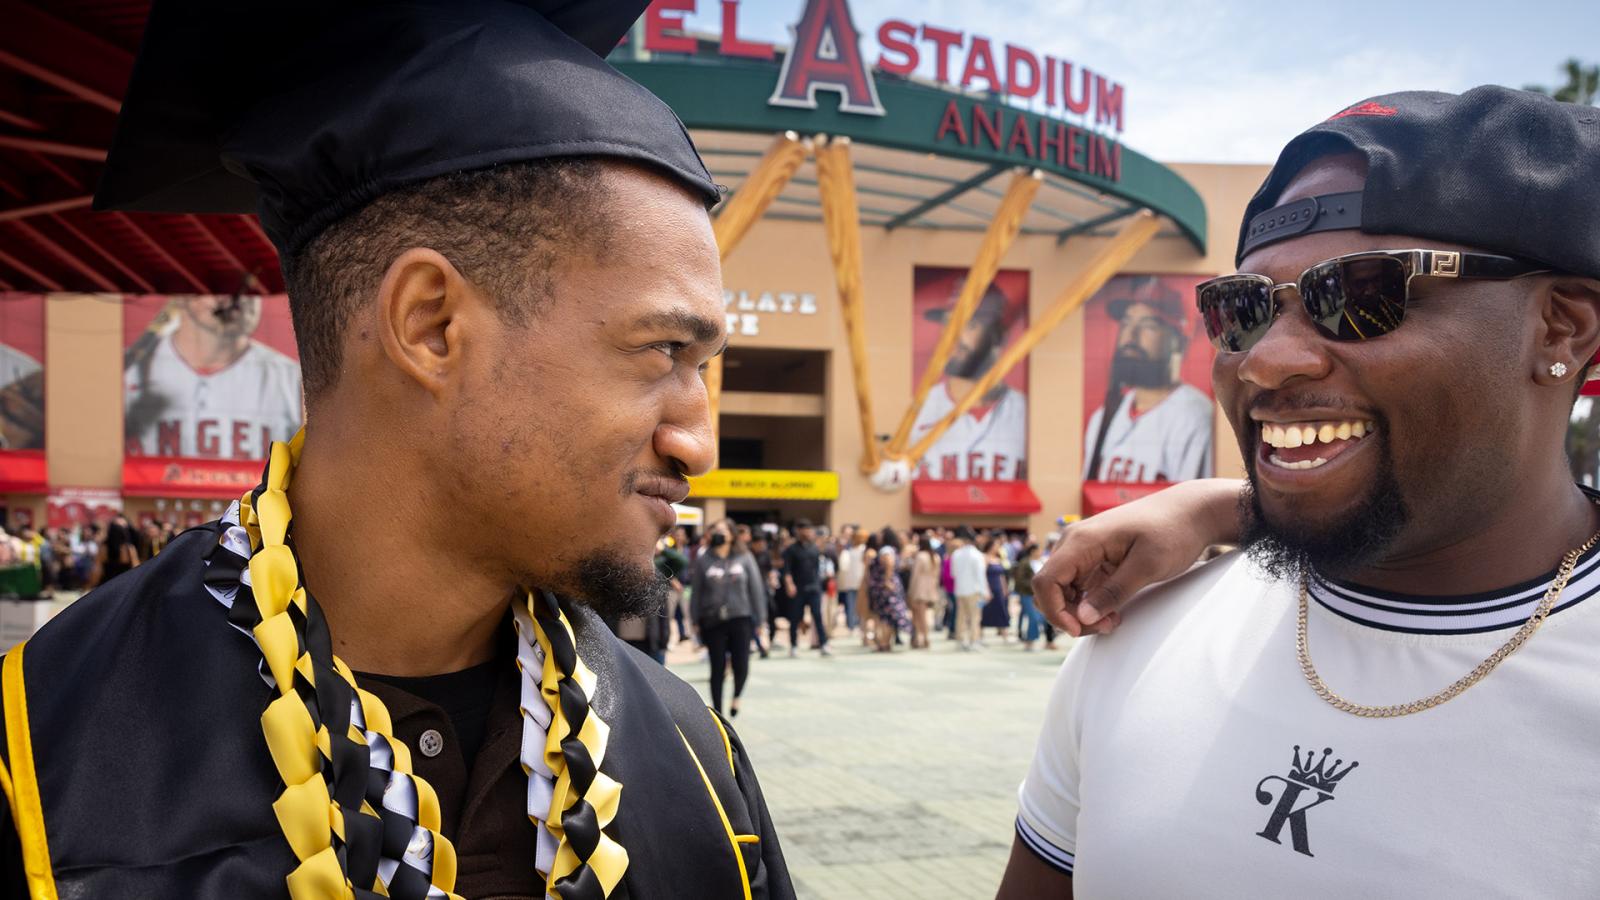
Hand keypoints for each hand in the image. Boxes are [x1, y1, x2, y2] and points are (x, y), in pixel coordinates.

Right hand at [1035, 478, 1242, 637]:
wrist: (1191, 512)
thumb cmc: (1173, 532)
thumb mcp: (1148, 566)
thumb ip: (1114, 592)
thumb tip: (1082, 617)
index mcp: (1082, 540)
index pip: (1046, 582)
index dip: (1055, 611)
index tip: (1079, 629)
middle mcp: (1076, 542)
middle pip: (1051, 589)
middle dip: (1069, 615)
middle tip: (1106, 626)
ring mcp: (1084, 549)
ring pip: (1064, 590)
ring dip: (1081, 611)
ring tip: (1114, 619)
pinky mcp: (1095, 557)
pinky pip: (1080, 585)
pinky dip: (1091, 603)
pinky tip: (1115, 610)